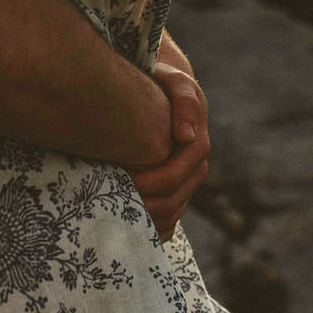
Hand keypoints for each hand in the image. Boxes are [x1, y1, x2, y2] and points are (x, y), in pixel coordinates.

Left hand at [129, 62, 209, 242]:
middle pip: (176, 200)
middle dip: (148, 205)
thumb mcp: (174, 81)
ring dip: (148, 221)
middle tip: (117, 204)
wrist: (157, 88)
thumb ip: (185, 102)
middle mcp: (194, 168)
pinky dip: (152, 229)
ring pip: (172, 213)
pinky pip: (167, 219)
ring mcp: (184, 182)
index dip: (157, 180)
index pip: (180, 173)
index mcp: (195, 144)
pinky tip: (131, 232)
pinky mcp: (171, 191)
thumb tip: (186, 137)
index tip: (129, 179)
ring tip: (120, 220)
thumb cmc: (161, 80)